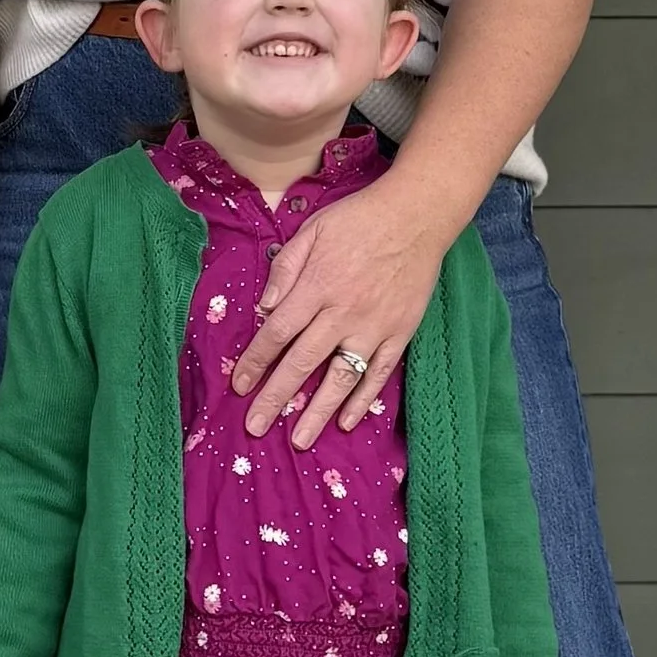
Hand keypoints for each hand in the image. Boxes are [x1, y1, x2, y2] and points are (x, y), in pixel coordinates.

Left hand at [233, 179, 447, 449]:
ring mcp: (373, 327)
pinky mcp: (399, 334)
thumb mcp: (312, 230)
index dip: (255, 362)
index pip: (277, 332)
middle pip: (302, 363)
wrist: (418, 216)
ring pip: (341, 378)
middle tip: (257, 427)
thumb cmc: (359, 219)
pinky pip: (378, 374)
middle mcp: (342, 313)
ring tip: (299, 440)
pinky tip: (346, 421)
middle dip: (276, 398)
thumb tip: (264, 307)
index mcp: (316, 286)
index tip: (239, 386)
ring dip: (317, 411)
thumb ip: (285, 269)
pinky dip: (363, 400)